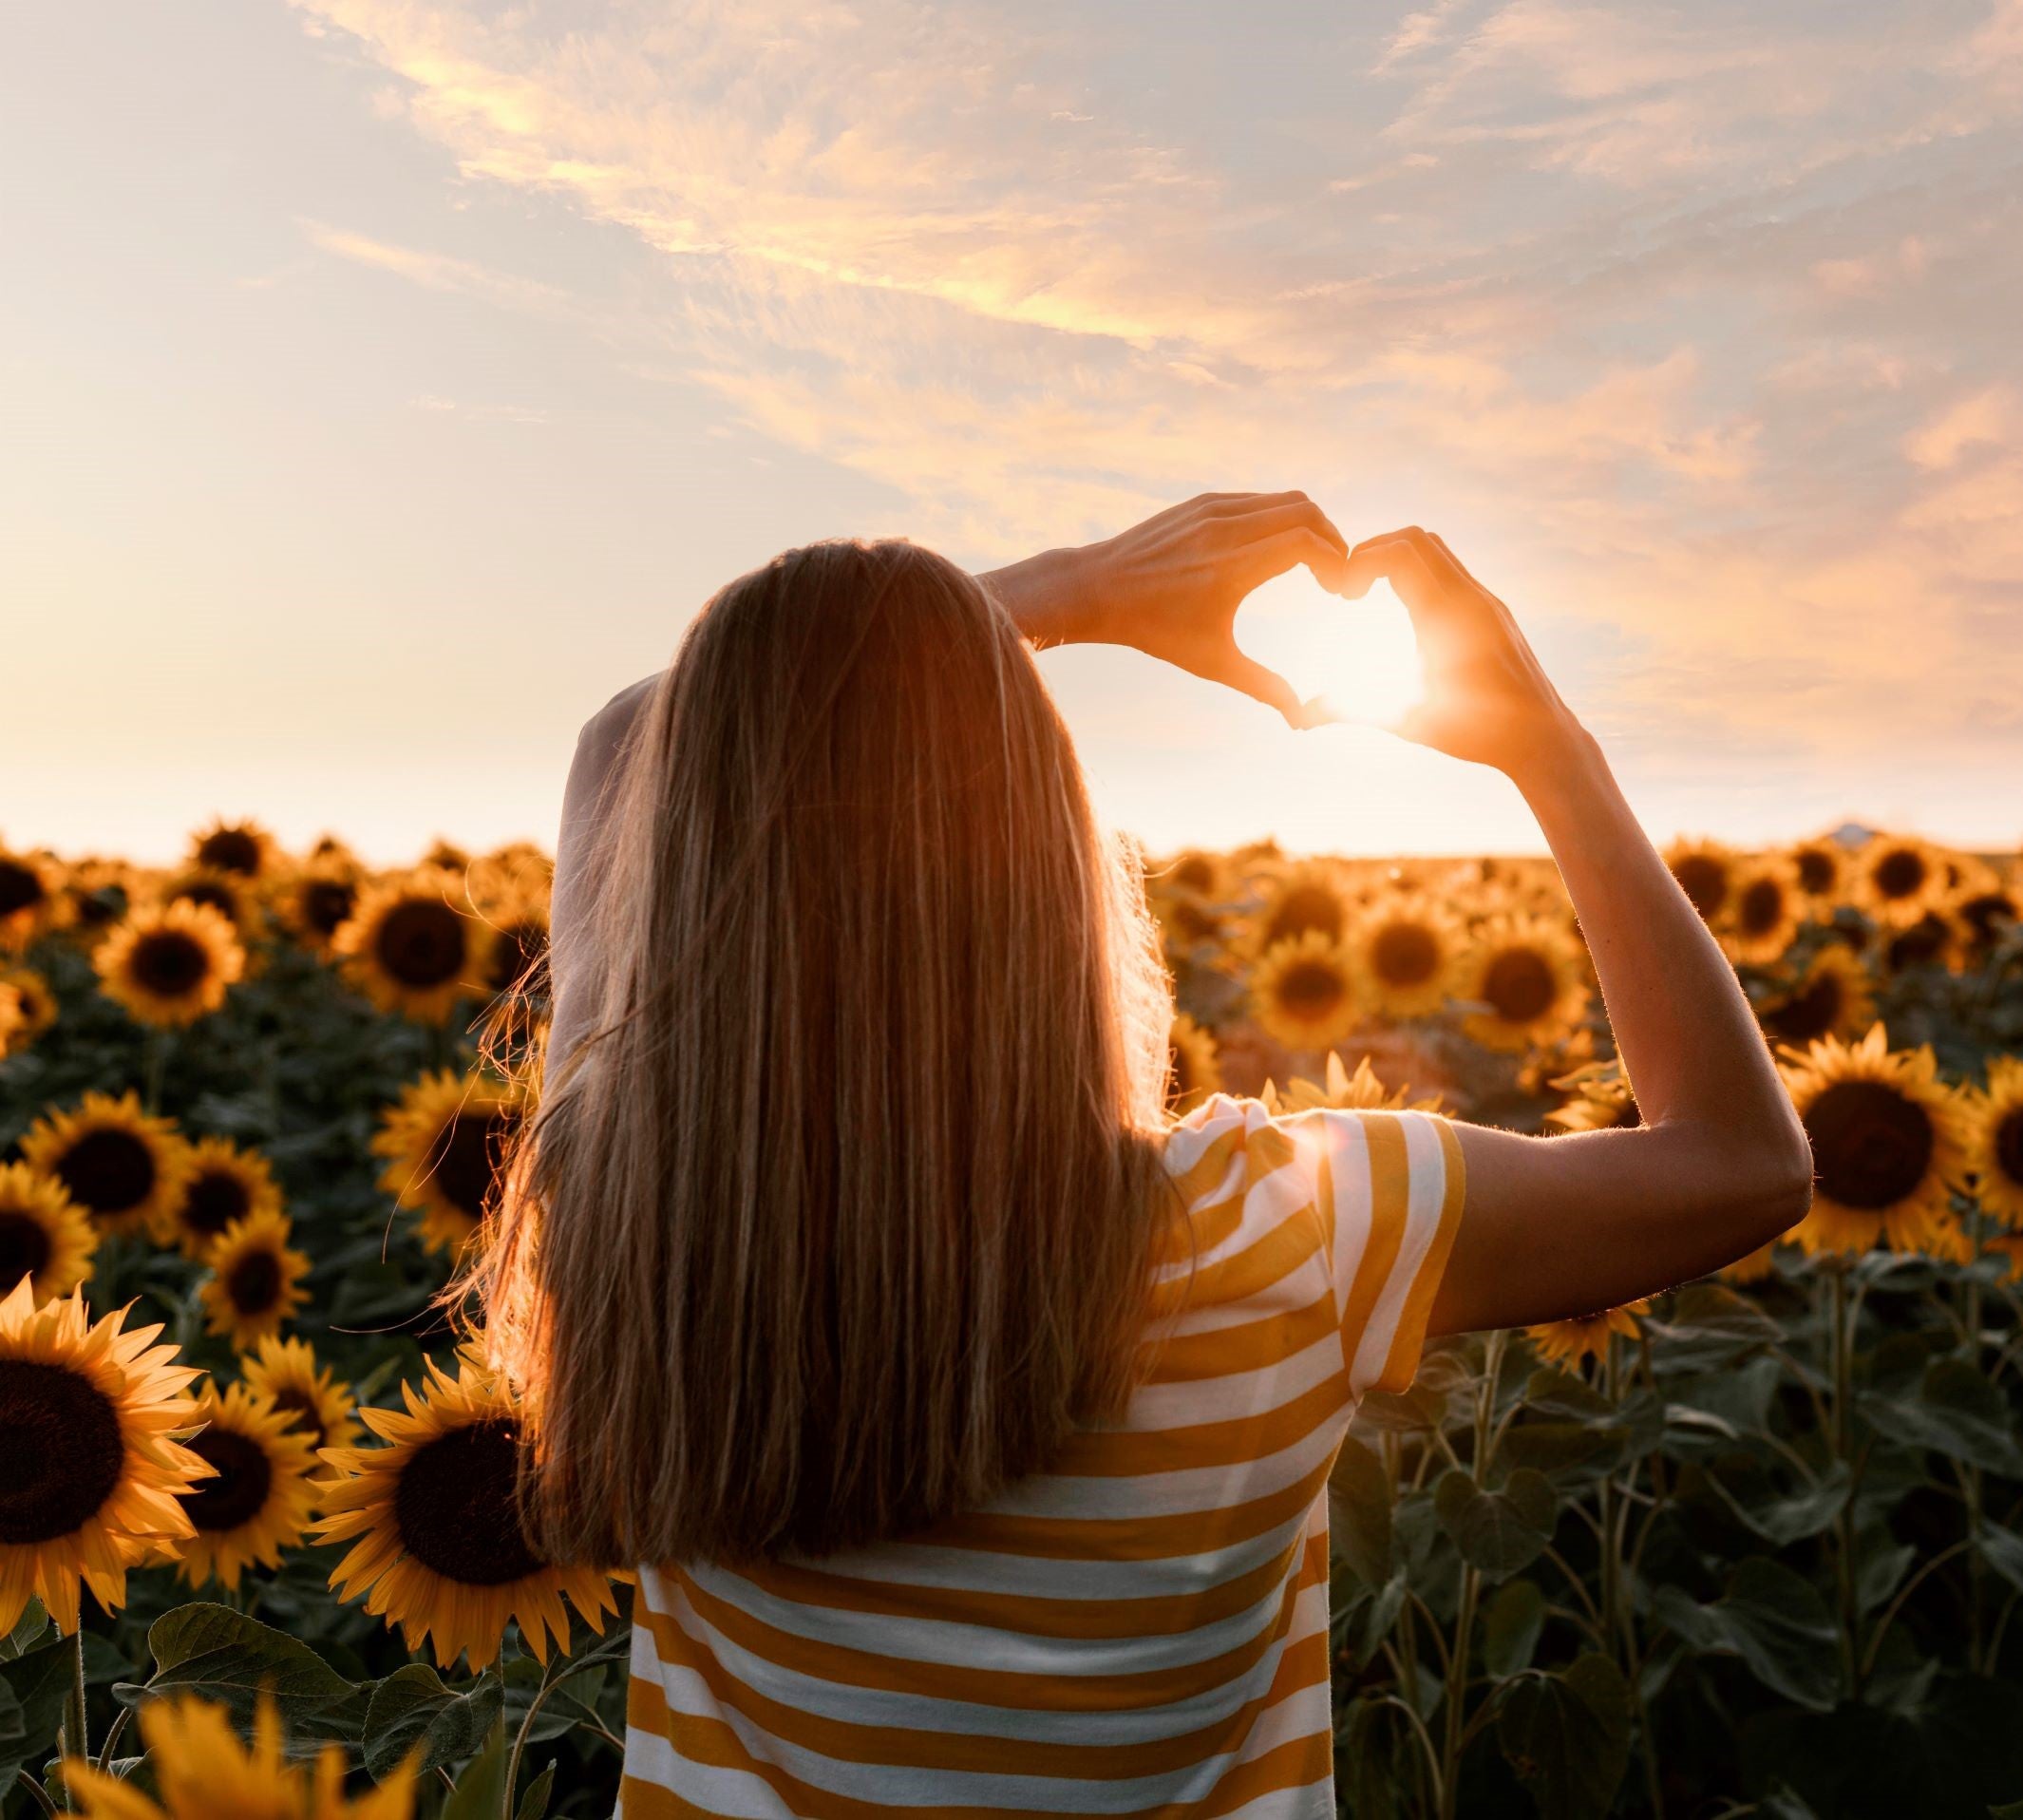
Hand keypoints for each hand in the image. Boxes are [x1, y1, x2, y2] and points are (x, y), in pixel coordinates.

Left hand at [982, 492, 1349, 726]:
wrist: (1096, 590)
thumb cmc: (1154, 631)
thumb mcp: (1211, 662)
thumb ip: (1262, 686)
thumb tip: (1300, 717)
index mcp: (1231, 568)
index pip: (1305, 543)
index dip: (1336, 562)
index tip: (1340, 592)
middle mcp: (1224, 530)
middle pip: (1305, 511)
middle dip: (1332, 539)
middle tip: (1334, 575)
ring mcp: (1211, 510)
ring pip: (1284, 500)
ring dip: (1308, 526)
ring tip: (1313, 563)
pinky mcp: (1201, 502)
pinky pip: (1257, 500)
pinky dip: (1279, 518)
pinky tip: (1277, 550)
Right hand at [1340, 526, 1584, 782]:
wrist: (1541, 739)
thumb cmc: (1474, 734)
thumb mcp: (1404, 721)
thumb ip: (1349, 710)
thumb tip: (1298, 718)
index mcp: (1445, 618)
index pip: (1399, 552)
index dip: (1360, 560)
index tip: (1343, 595)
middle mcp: (1469, 599)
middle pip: (1416, 538)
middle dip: (1373, 551)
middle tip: (1351, 587)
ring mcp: (1485, 602)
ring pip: (1437, 549)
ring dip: (1398, 559)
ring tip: (1372, 595)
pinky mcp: (1493, 611)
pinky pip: (1452, 571)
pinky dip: (1420, 575)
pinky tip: (1405, 614)